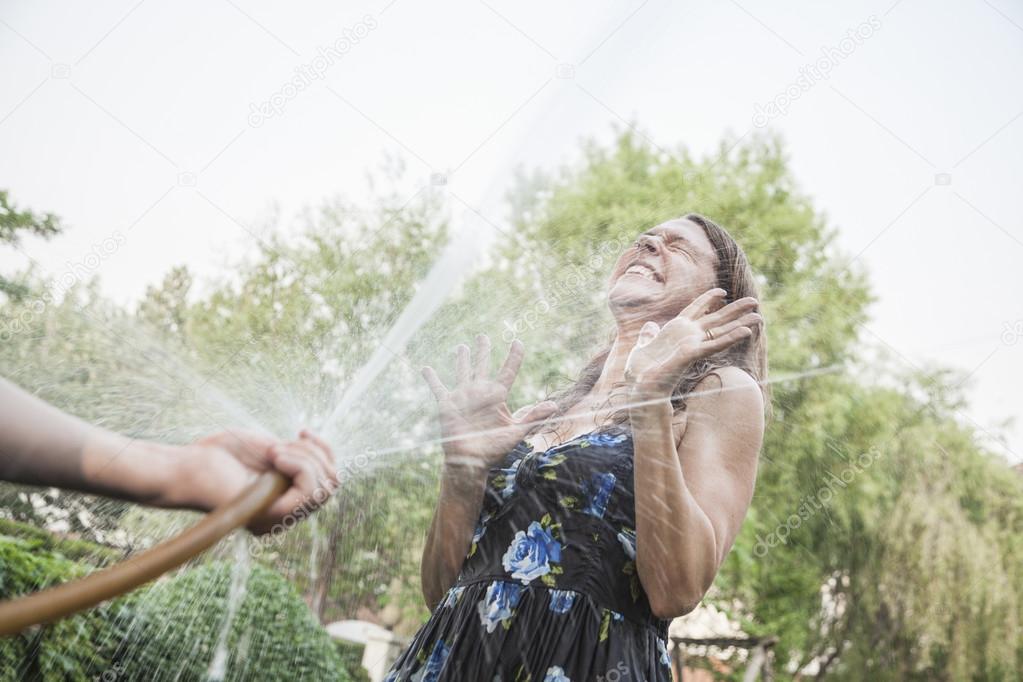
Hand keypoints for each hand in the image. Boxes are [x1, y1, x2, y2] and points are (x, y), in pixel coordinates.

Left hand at [176, 429, 339, 534]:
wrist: (187, 466)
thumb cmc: (220, 455)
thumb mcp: (270, 448)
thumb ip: (298, 456)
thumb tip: (328, 458)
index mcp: (286, 497)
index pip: (328, 481)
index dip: (324, 452)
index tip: (302, 431)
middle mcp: (286, 513)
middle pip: (332, 484)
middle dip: (316, 454)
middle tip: (280, 446)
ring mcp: (280, 518)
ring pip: (325, 487)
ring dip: (305, 458)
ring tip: (273, 451)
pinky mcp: (272, 516)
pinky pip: (310, 491)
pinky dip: (299, 465)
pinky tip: (274, 456)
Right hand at [422, 335, 557, 473]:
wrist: (470, 462)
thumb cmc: (494, 449)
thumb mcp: (515, 431)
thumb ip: (533, 417)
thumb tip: (555, 406)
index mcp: (497, 396)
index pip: (507, 371)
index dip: (513, 357)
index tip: (517, 342)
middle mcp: (480, 393)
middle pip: (482, 366)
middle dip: (483, 351)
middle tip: (483, 336)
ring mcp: (463, 397)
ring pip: (462, 372)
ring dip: (461, 359)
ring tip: (461, 346)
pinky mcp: (447, 404)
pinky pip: (438, 388)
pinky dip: (431, 378)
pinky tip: (425, 368)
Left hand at [625, 288, 761, 397]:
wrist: (639, 387)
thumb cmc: (640, 371)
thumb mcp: (643, 347)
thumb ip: (648, 336)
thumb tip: (650, 326)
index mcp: (676, 331)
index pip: (696, 309)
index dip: (708, 299)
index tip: (722, 291)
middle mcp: (688, 336)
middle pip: (716, 319)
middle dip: (735, 310)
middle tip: (755, 302)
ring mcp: (691, 345)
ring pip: (721, 331)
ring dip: (740, 323)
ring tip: (759, 316)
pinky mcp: (691, 354)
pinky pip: (713, 344)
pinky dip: (730, 338)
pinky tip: (745, 331)